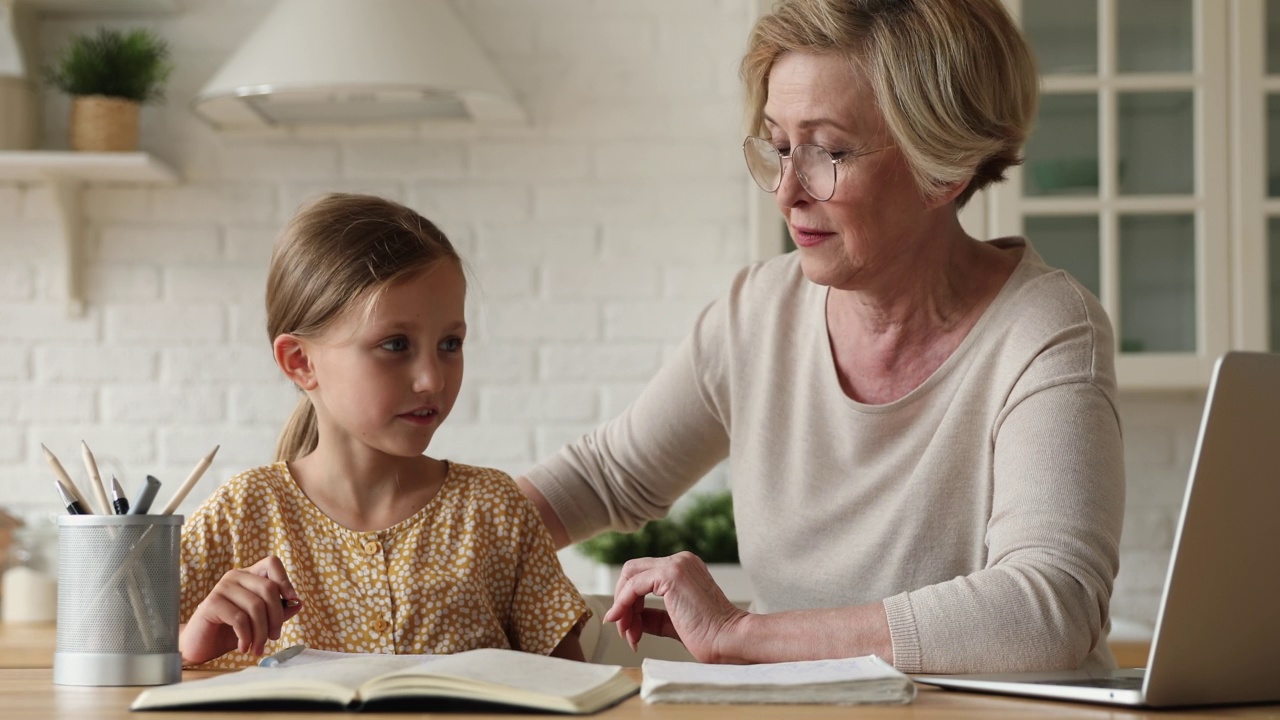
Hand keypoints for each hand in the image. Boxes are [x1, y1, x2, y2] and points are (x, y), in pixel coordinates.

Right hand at [179, 555, 302, 664]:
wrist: (200, 646)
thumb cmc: (230, 631)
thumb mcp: (259, 622)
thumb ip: (278, 612)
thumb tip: (298, 603)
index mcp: (249, 576)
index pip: (272, 563)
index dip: (285, 580)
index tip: (291, 599)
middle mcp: (236, 576)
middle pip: (269, 588)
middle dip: (276, 617)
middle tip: (274, 637)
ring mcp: (222, 587)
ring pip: (256, 606)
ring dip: (261, 632)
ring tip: (258, 648)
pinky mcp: (212, 603)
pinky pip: (239, 618)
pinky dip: (246, 636)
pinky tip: (244, 647)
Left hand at [602, 552, 748, 662]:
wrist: (731, 640)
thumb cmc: (712, 636)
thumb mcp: (675, 623)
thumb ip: (655, 617)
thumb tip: (634, 619)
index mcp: (685, 568)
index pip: (644, 575)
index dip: (629, 601)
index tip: (628, 628)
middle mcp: (681, 560)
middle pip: (632, 571)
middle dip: (622, 603)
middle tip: (624, 631)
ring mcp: (677, 564)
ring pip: (630, 576)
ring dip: (623, 608)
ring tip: (630, 636)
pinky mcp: (671, 574)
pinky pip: (634, 585)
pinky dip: (624, 604)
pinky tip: (626, 624)